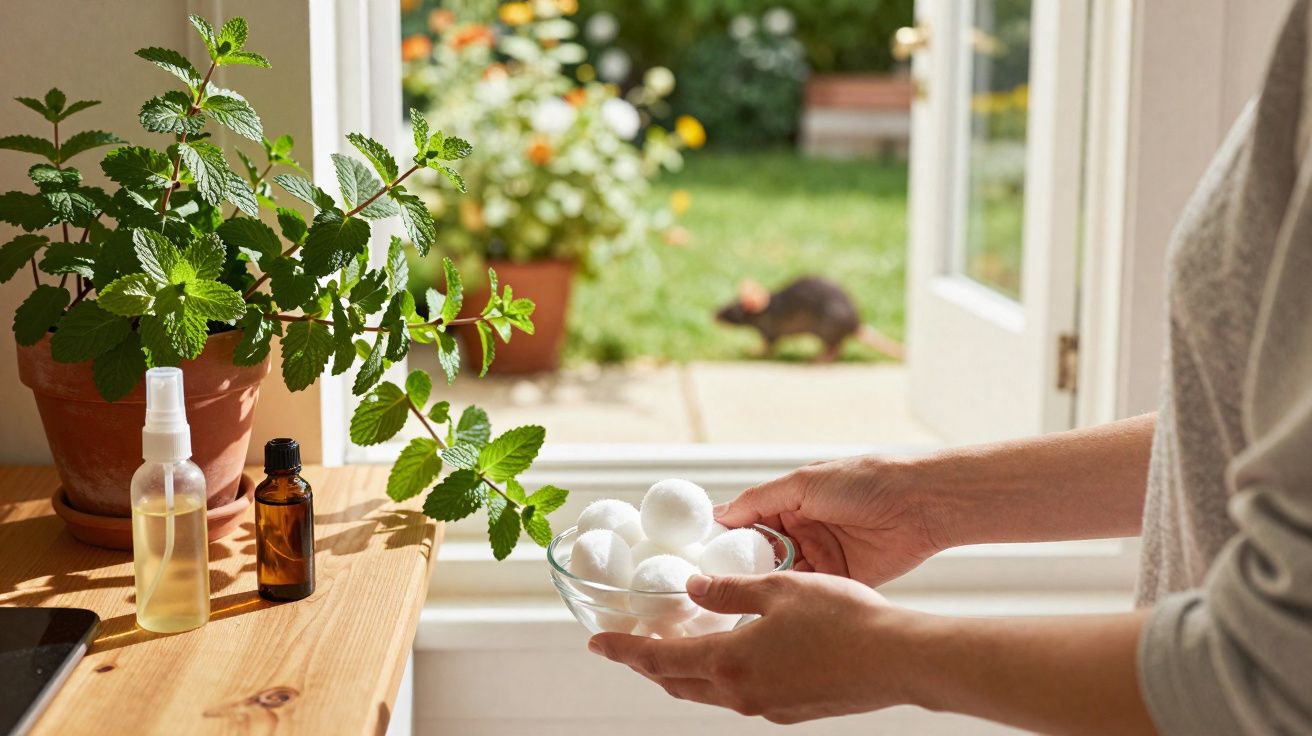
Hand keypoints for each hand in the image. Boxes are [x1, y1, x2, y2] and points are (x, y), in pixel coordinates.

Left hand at [588, 572, 916, 723]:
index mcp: (730, 663)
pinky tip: (735, 653)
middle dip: (650, 664)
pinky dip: (722, 675)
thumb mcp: (778, 588)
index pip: (658, 660)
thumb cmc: (842, 618)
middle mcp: (742, 694)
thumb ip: (728, 591)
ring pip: (710, 691)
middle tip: (632, 643)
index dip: (624, 650)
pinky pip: (741, 694)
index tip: (597, 643)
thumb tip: (693, 589)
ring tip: (678, 645)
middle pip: (678, 682)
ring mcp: (768, 707)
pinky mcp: (793, 710)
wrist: (897, 660)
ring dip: (686, 670)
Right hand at [718, 455, 945, 585]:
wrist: (919, 504)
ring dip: (763, 586)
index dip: (725, 540)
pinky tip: (771, 607)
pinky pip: (809, 593)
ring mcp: (821, 558)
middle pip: (760, 556)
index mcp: (791, 505)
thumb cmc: (865, 481)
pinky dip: (791, 599)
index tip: (698, 557)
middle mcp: (802, 532)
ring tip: (737, 599)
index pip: (747, 524)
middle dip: (740, 569)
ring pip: (782, 578)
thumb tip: (718, 513)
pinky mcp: (841, 581)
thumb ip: (759, 500)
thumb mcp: (804, 483)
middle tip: (713, 585)